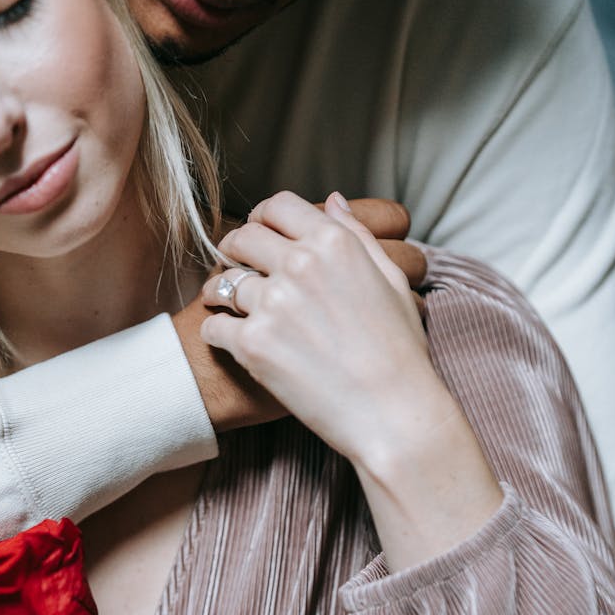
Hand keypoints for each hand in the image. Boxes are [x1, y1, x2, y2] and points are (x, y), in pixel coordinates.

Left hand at [200, 189, 501, 570]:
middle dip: (235, 250)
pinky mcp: (253, 344)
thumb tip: (334, 201)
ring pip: (224, 283)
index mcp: (334, 244)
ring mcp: (273, 304)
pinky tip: (229, 340)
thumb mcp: (391, 283)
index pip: (279, 207)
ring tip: (228, 306)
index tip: (259, 233)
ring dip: (223, 293)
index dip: (263, 217)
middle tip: (235, 266)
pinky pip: (214, 326)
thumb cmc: (401, 353)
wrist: (393, 413)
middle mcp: (299, 266)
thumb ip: (358, 236)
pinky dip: (216, 332)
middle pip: (244, 238)